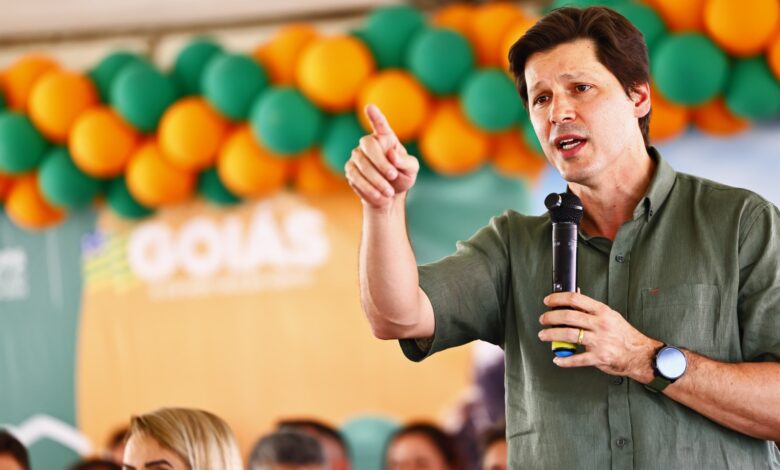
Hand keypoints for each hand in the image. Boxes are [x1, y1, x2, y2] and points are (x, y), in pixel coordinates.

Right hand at [344, 104, 419, 210]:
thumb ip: (405, 161)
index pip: (380, 125)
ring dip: (376, 179)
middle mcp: (369, 144)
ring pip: (361, 163)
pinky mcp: (350, 170)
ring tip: (389, 192)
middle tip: (393, 175)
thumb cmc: (402, 178)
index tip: (370, 107)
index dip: (375, 116)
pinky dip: (368, 188)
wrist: (388, 195)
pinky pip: (355, 177)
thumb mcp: (411, 170)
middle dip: (380, 162)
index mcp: (386, 138)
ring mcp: (357, 156)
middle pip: (368, 144)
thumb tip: (391, 154)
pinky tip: (380, 196)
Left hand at [538, 291, 661, 381]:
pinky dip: (564, 360)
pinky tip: (557, 359)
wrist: (640, 354)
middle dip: (551, 317)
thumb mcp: (610, 316)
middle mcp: (600, 325)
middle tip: (543, 319)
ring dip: (552, 335)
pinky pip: (577, 359)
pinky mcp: (599, 357)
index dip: (558, 299)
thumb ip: (591, 309)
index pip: (576, 299)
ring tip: (544, 335)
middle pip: (569, 317)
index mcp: (602, 312)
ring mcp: (599, 341)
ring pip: (569, 335)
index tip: (548, 301)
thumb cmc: (624, 335)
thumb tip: (575, 298)